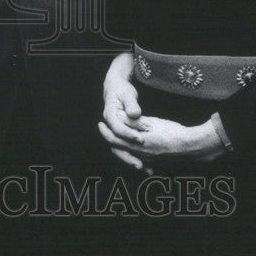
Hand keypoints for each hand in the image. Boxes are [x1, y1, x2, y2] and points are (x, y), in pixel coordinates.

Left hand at [99, 114, 225, 164]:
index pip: (114, 139)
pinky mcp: (156, 163)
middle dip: (110, 139)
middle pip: (118, 149)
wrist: (190, 146)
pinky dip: (134, 159)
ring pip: (128, 156)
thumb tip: (119, 116)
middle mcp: (140, 155)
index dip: (105, 131)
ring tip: (117, 140)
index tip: (100, 123)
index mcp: (137, 144)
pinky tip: (136, 157)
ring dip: (120, 148)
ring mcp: (148, 161)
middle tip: (104, 130)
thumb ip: (134, 121)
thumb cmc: (171, 132)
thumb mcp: (151, 123)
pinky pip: (141, 163)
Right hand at [101, 52, 147, 169]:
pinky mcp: (121, 132)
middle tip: (140, 165)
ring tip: (144, 168)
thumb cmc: (121, 89)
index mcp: (110, 115)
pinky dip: (133, 155)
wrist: (114, 87)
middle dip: (128, 156)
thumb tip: (134, 114)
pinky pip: (125, 146)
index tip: (141, 139)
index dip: (129, 135)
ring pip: (120, 149)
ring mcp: (116, 130)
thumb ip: (131, 105)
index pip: (118, 130)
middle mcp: (111, 125)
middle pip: (117, 145)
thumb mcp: (127, 94)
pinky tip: (145, 164)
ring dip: (130, 159)